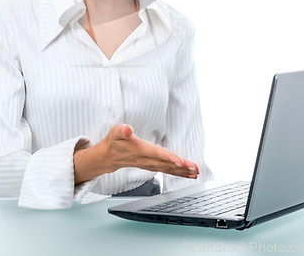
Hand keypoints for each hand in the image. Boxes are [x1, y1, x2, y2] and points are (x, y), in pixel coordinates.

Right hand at [74, 123, 199, 184]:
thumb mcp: (115, 131)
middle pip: (166, 164)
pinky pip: (166, 171)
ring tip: (195, 173)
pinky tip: (187, 174)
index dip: (169, 158)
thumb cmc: (114, 141)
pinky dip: (177, 173)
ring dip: (182, 172)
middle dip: (182, 167)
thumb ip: (122, 130)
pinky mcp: (151, 166)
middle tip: (195, 169)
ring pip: (168, 169)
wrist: (108, 156)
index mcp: (140, 150)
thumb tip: (128, 129)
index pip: (156, 154)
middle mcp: (146, 160)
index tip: (181, 161)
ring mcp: (149, 164)